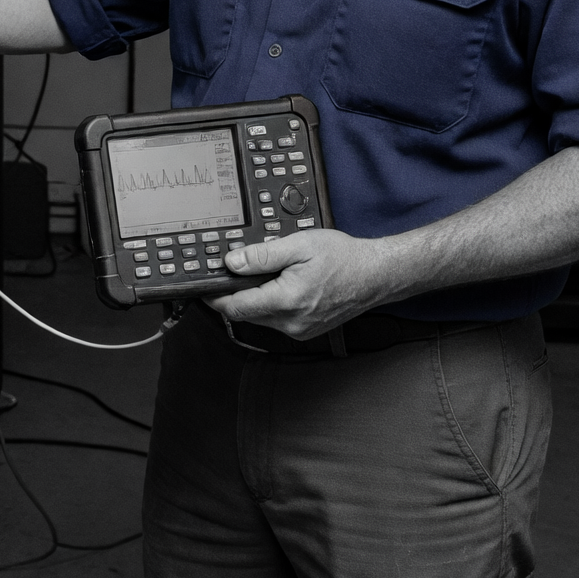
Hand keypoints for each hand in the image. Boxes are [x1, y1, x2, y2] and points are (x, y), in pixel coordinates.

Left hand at [206, 230, 411, 340]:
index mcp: (286, 300)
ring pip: (261, 318)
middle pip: (246, 314)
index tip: (203, 287)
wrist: (375, 275)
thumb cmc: (343, 258)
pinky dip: (271, 305)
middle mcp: (291, 323)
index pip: (236, 307)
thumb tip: (232, 263)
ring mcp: (299, 330)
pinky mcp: (305, 331)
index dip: (215, 297)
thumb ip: (263, 256)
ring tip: (263, 275)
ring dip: (254, 300)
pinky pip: (277, 321)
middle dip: (234, 295)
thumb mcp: (299, 246)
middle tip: (232, 272)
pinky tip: (281, 287)